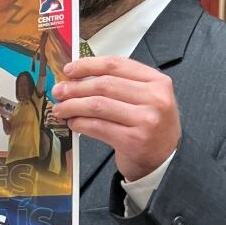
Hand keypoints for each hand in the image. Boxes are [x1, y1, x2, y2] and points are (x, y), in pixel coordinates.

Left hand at [52, 56, 179, 180]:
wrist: (166, 159)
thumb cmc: (150, 126)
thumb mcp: (146, 98)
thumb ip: (119, 84)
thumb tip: (77, 77)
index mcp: (157, 82)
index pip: (116, 65)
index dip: (88, 65)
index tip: (69, 70)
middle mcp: (154, 98)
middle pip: (104, 84)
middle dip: (75, 87)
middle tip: (59, 91)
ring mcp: (145, 120)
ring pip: (97, 105)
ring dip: (73, 106)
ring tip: (61, 109)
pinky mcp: (133, 140)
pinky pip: (97, 127)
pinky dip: (80, 124)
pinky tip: (73, 123)